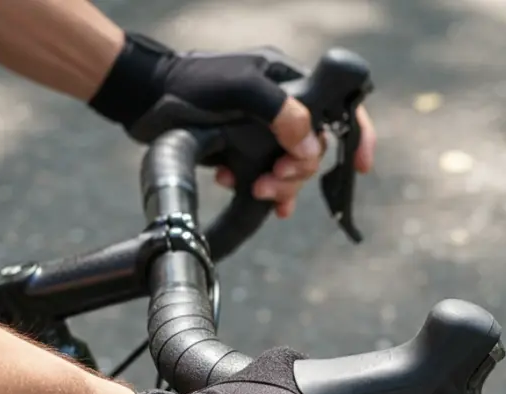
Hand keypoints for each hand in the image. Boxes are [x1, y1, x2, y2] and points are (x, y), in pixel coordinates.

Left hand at [89, 34, 376, 219]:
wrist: (144, 99)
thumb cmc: (189, 87)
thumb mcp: (238, 91)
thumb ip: (279, 112)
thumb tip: (310, 145)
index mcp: (289, 80)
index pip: (340, 103)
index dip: (358, 135)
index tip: (361, 166)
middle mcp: (283, 103)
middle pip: (316, 146)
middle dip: (299, 170)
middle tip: (273, 180)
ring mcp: (264, 128)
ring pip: (293, 166)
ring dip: (282, 184)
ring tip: (257, 190)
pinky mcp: (246, 148)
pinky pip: (271, 175)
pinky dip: (270, 191)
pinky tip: (260, 200)